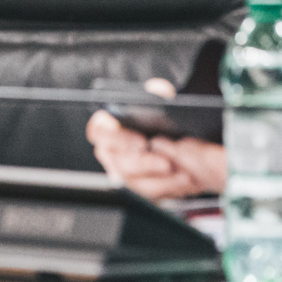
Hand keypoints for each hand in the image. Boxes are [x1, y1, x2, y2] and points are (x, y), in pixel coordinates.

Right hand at [87, 90, 226, 200]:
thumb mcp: (160, 101)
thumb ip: (157, 94)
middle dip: (142, 163)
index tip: (141, 141)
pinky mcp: (141, 186)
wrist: (178, 138)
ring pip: (134, 182)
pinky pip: (150, 192)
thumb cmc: (161, 118)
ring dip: (158, 178)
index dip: (116, 138)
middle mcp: (111, 152)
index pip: (98, 132)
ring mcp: (124, 172)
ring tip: (179, 171)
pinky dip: (168, 187)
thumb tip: (157, 89)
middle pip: (118, 163)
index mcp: (108, 127)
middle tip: (165, 161)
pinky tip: (184, 179)